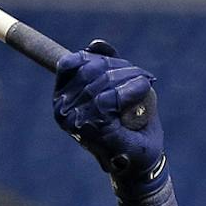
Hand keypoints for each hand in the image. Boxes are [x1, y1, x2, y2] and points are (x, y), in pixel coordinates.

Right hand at [53, 39, 164, 182]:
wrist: (142, 162)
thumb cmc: (130, 127)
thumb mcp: (117, 89)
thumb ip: (105, 64)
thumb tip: (95, 43)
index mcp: (61, 98)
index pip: (71, 63)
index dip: (96, 57)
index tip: (120, 64)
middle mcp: (61, 109)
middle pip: (88, 69)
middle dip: (118, 66)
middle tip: (141, 74)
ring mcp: (74, 120)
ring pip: (101, 81)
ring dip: (128, 76)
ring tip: (144, 81)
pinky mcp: (91, 128)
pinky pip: (108, 99)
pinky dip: (129, 90)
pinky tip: (143, 87)